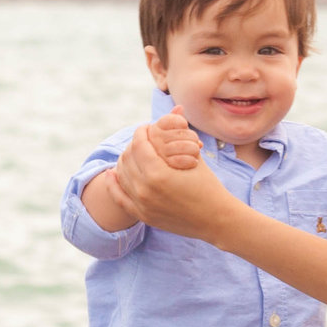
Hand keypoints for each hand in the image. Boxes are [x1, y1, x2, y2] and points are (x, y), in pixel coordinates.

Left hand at [113, 114, 235, 238]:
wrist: (215, 219)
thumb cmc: (208, 185)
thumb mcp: (193, 156)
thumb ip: (180, 132)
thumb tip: (176, 107)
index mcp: (157, 173)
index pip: (139, 144)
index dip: (142, 132)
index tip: (146, 127)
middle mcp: (144, 190)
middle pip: (127, 158)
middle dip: (133, 145)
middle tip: (141, 140)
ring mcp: (142, 205)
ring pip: (121, 175)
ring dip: (124, 161)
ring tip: (131, 153)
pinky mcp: (143, 215)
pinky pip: (119, 198)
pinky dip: (113, 184)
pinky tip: (111, 174)